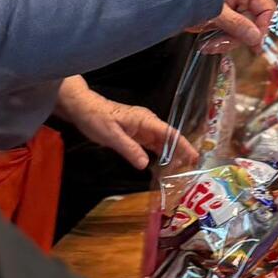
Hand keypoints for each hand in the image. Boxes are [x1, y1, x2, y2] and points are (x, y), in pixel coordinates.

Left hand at [55, 77, 196, 170]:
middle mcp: (147, 123)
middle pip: (169, 138)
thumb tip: (146, 164)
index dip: (183, 145)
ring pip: (161, 142)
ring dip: (171, 154)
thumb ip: (130, 149)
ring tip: (180, 169)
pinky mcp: (135, 134)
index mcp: (145, 120)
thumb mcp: (112, 136)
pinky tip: (162, 165)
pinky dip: (159, 154)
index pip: (169, 133)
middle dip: (181, 152)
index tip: (194, 156)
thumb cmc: (97, 119)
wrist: (83, 109)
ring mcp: (142, 128)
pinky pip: (151, 145)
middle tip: (190, 168)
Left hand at [202, 0, 276, 50]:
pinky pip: (226, 35)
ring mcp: (229, 9)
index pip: (265, 9)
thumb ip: (237, 24)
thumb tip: (255, 37)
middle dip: (239, 38)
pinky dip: (218, 42)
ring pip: (239, 32)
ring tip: (211, 45)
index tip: (256, 43)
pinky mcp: (218, 19)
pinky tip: (208, 45)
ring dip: (226, 42)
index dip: (263, 27)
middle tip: (227, 45)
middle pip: (252, 23)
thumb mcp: (216, 10)